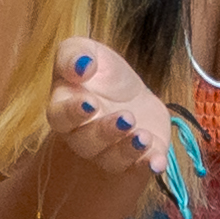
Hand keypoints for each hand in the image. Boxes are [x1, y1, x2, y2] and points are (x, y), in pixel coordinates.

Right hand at [43, 39, 181, 218]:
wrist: (130, 92)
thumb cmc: (99, 71)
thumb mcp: (84, 50)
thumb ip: (74, 54)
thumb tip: (82, 65)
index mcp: (65, 110)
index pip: (61, 118)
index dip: (74, 113)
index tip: (90, 103)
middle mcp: (83, 137)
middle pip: (87, 143)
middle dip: (107, 132)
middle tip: (126, 118)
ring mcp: (110, 151)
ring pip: (112, 160)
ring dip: (128, 151)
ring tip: (143, 137)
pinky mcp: (137, 159)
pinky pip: (140, 168)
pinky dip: (149, 166)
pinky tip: (157, 161)